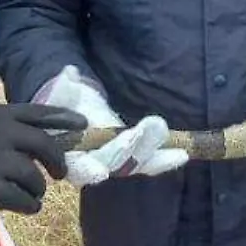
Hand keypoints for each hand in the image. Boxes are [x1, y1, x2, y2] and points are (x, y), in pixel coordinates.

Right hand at [0, 102, 87, 213]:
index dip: (64, 119)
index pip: (40, 113)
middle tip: (58, 174)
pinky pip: (17, 198)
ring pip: (33, 176)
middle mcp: (1, 132)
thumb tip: (28, 139)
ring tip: (34, 195)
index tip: (83, 124)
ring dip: (38, 188)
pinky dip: (27, 204)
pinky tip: (28, 207)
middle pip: (45, 145)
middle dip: (57, 162)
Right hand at [35, 65, 188, 186]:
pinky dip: (165, 160)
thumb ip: (63, 87)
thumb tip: (68, 74)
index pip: (77, 167)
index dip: (88, 170)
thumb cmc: (65, 100)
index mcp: (69, 153)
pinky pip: (149, 162)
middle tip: (152, 128)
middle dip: (133, 150)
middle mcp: (92, 164)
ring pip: (135, 165)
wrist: (77, 106)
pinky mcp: (132, 157)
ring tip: (177, 149)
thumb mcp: (61, 92)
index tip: (101, 172)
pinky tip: (183, 154)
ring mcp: (115, 162)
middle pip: (113, 165)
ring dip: (156, 156)